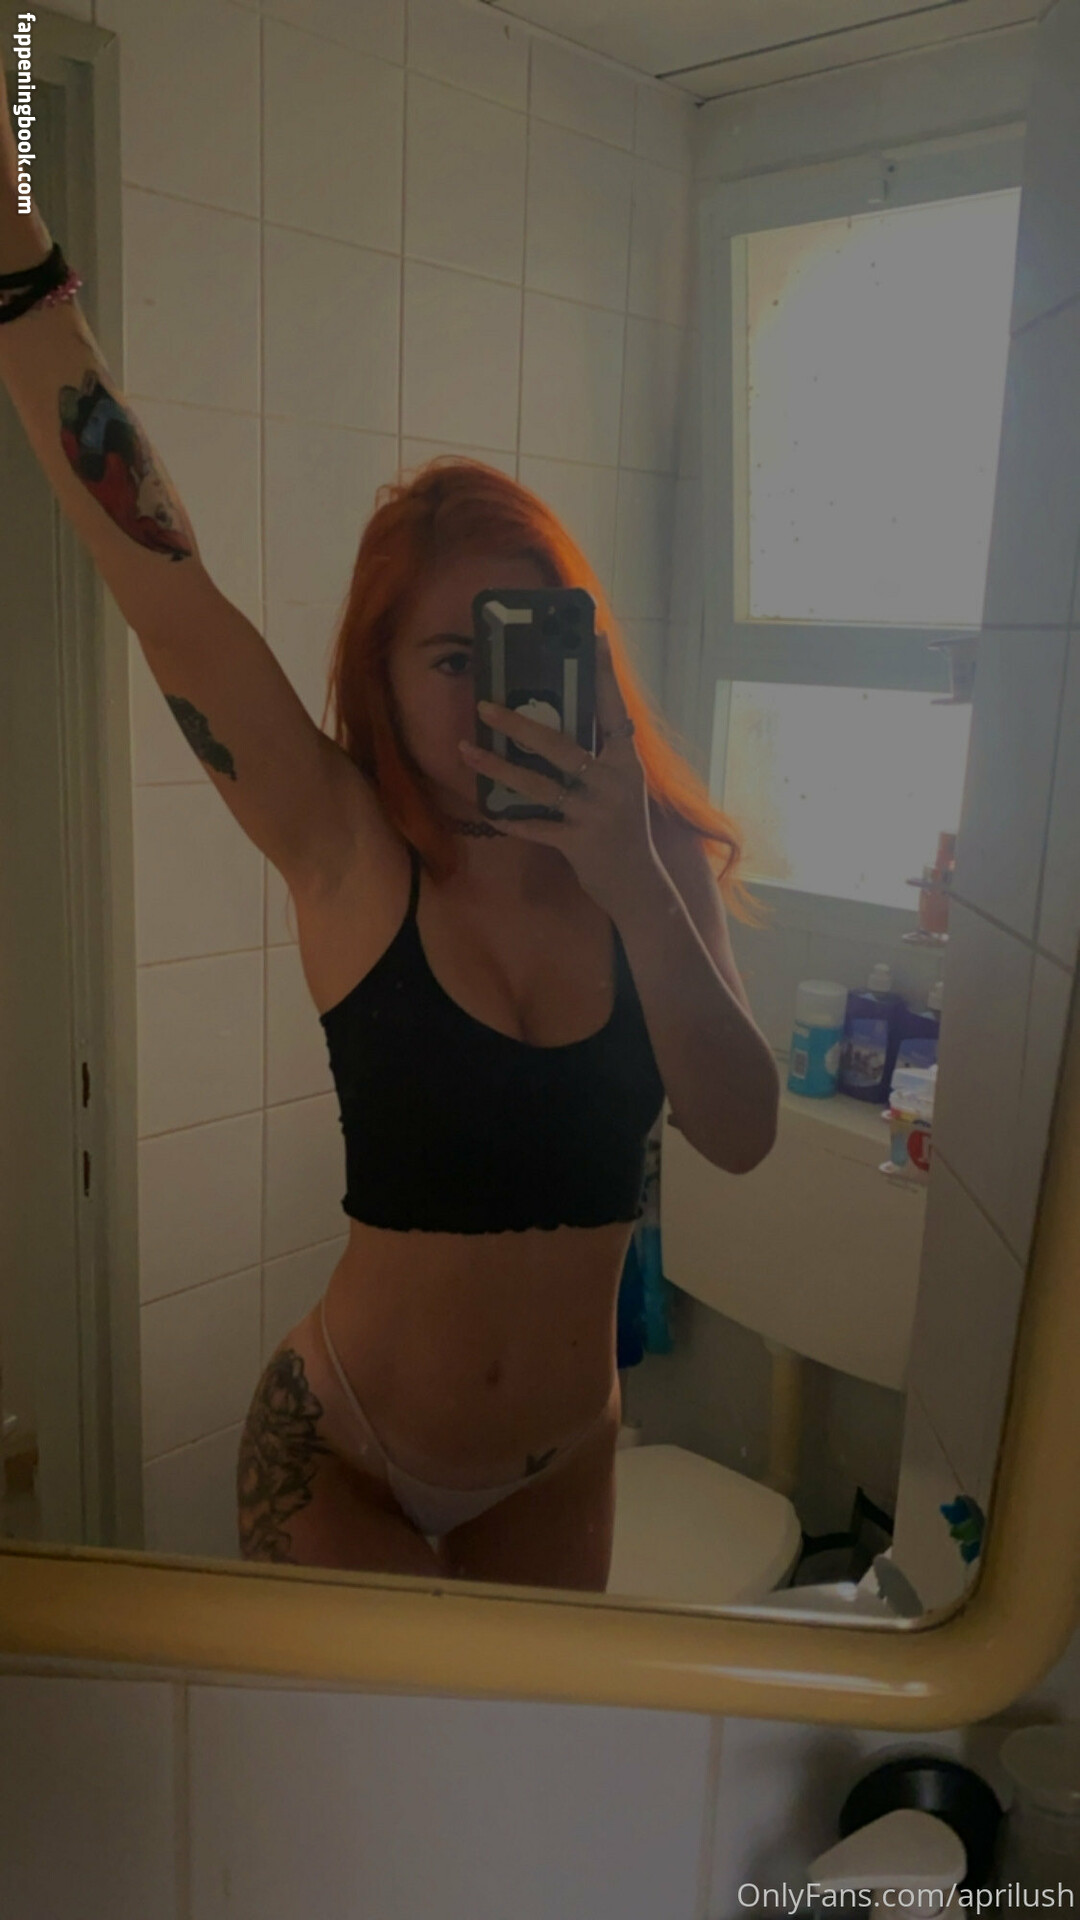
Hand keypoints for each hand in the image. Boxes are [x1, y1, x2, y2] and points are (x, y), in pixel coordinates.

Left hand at [458, 631, 659, 917]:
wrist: (639, 885)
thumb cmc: (625, 828)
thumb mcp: (621, 786)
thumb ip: (598, 755)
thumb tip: (556, 722)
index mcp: (626, 761)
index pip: (614, 709)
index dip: (604, 675)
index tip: (596, 637)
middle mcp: (612, 782)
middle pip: (559, 745)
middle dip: (518, 724)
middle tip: (484, 705)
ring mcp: (595, 813)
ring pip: (538, 785)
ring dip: (497, 768)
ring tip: (465, 750)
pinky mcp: (578, 843)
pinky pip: (535, 827)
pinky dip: (511, 820)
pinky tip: (488, 809)